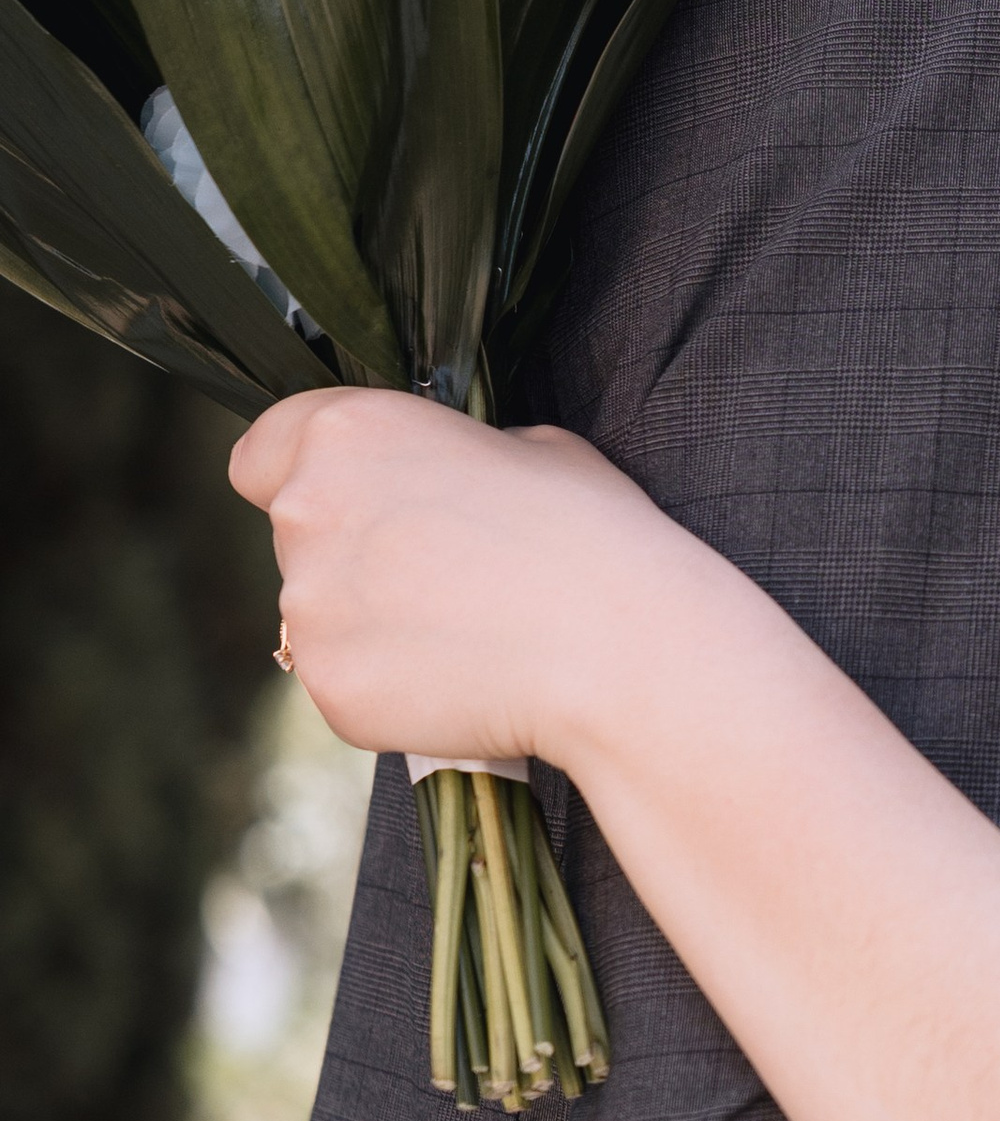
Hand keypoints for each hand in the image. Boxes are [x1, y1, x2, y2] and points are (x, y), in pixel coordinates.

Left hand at [231, 389, 677, 768]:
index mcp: (348, 433)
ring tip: (468, 634)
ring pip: (322, 615)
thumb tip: (449, 483)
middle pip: (298, 537)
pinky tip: (464, 679)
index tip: (355, 499)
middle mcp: (306, 514)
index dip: (302, 476)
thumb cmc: (590, 532)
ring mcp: (309, 608)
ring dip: (374, 623)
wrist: (617, 647)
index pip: (261, 452)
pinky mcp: (330, 688)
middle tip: (444, 575)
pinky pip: (349, 682)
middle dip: (355, 553)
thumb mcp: (533, 448)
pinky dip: (393, 685)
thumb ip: (457, 457)